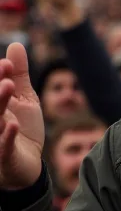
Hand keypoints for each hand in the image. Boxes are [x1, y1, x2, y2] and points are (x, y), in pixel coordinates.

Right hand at [0, 43, 43, 189]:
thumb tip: (16, 44)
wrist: (27, 166)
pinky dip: (7, 136)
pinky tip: (13, 125)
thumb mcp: (24, 99)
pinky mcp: (4, 156)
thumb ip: (19, 74)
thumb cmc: (22, 129)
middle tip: (5, 71)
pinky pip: (3, 146)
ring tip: (8, 86)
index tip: (7, 64)